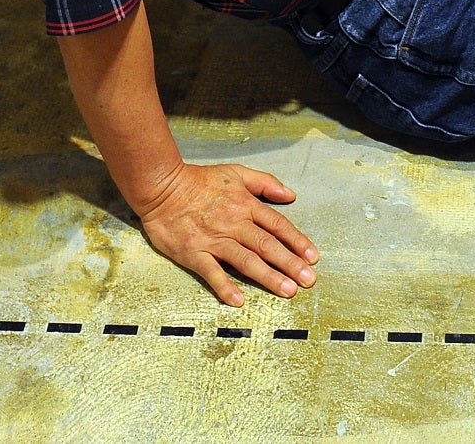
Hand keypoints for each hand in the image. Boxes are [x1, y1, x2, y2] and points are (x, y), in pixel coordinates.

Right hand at [134, 162, 319, 306]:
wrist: (161, 187)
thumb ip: (265, 183)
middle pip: (267, 245)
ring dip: (268, 277)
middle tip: (308, 281)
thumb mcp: (236, 173)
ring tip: (287, 291)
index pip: (278, 225)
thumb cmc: (199, 180)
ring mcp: (214, 240)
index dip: (297, 241)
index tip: (313, 257)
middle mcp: (234, 224)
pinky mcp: (194, 253)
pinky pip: (212, 273)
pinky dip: (224, 287)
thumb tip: (290, 194)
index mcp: (246, 205)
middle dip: (290, 263)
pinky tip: (238, 301)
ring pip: (246, 260)